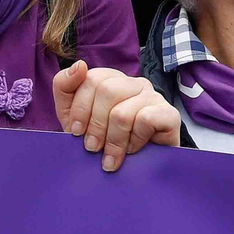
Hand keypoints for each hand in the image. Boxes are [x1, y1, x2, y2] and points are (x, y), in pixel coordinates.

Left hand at [53, 61, 179, 171]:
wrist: (131, 169)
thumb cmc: (99, 139)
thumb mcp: (70, 114)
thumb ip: (64, 86)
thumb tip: (79, 64)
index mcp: (109, 78)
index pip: (90, 79)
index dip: (80, 109)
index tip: (76, 132)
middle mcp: (132, 83)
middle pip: (107, 91)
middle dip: (95, 125)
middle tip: (92, 148)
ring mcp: (153, 96)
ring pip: (123, 112)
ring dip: (113, 140)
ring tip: (111, 157)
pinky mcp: (169, 114)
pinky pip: (146, 120)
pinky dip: (134, 140)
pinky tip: (133, 150)